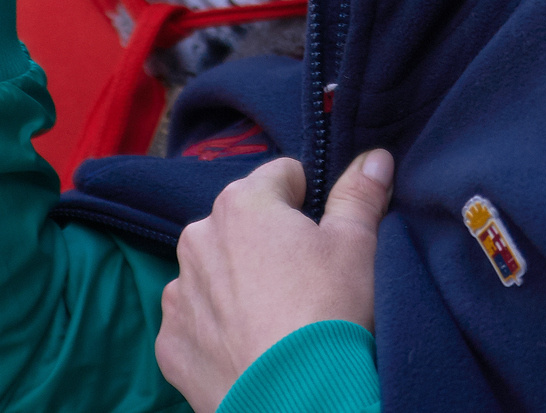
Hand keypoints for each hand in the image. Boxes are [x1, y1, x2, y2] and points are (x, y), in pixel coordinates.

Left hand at [156, 152, 390, 412]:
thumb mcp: (357, 246)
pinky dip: (217, 331)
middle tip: (303, 283)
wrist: (295, 401)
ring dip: (237, 286)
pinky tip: (249, 350)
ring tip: (275, 321)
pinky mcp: (170, 342)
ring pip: (214, 273)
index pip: (281, 177)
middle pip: (241, 225)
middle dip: (268, 244)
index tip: (323, 237)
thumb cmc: (329, 313)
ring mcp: (180, 293)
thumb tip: (374, 157)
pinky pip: (195, 323)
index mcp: (243, 203)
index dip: (308, 203)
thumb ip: (359, 194)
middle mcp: (198, 238)